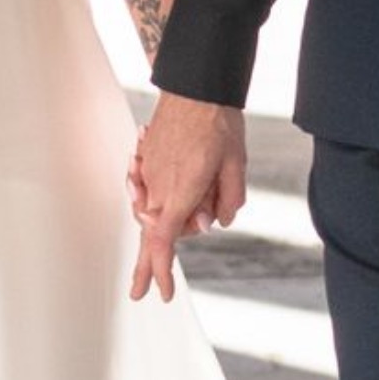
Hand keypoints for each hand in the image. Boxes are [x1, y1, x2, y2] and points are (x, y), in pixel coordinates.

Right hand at [129, 95, 246, 303]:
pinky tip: (193, 169)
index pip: (163, 242)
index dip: (160, 271)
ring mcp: (149, 175)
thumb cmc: (217, 123)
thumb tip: (216, 222)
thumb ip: (227, 200)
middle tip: (142, 287)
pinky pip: (153, 189)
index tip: (161, 294)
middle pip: (151, 235)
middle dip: (148, 264)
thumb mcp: (236, 165)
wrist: (195, 85)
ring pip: (156, 211)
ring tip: (211, 176)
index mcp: (180, 193)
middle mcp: (158, 188)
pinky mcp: (147, 162)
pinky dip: (167, 192)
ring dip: (177, 213)